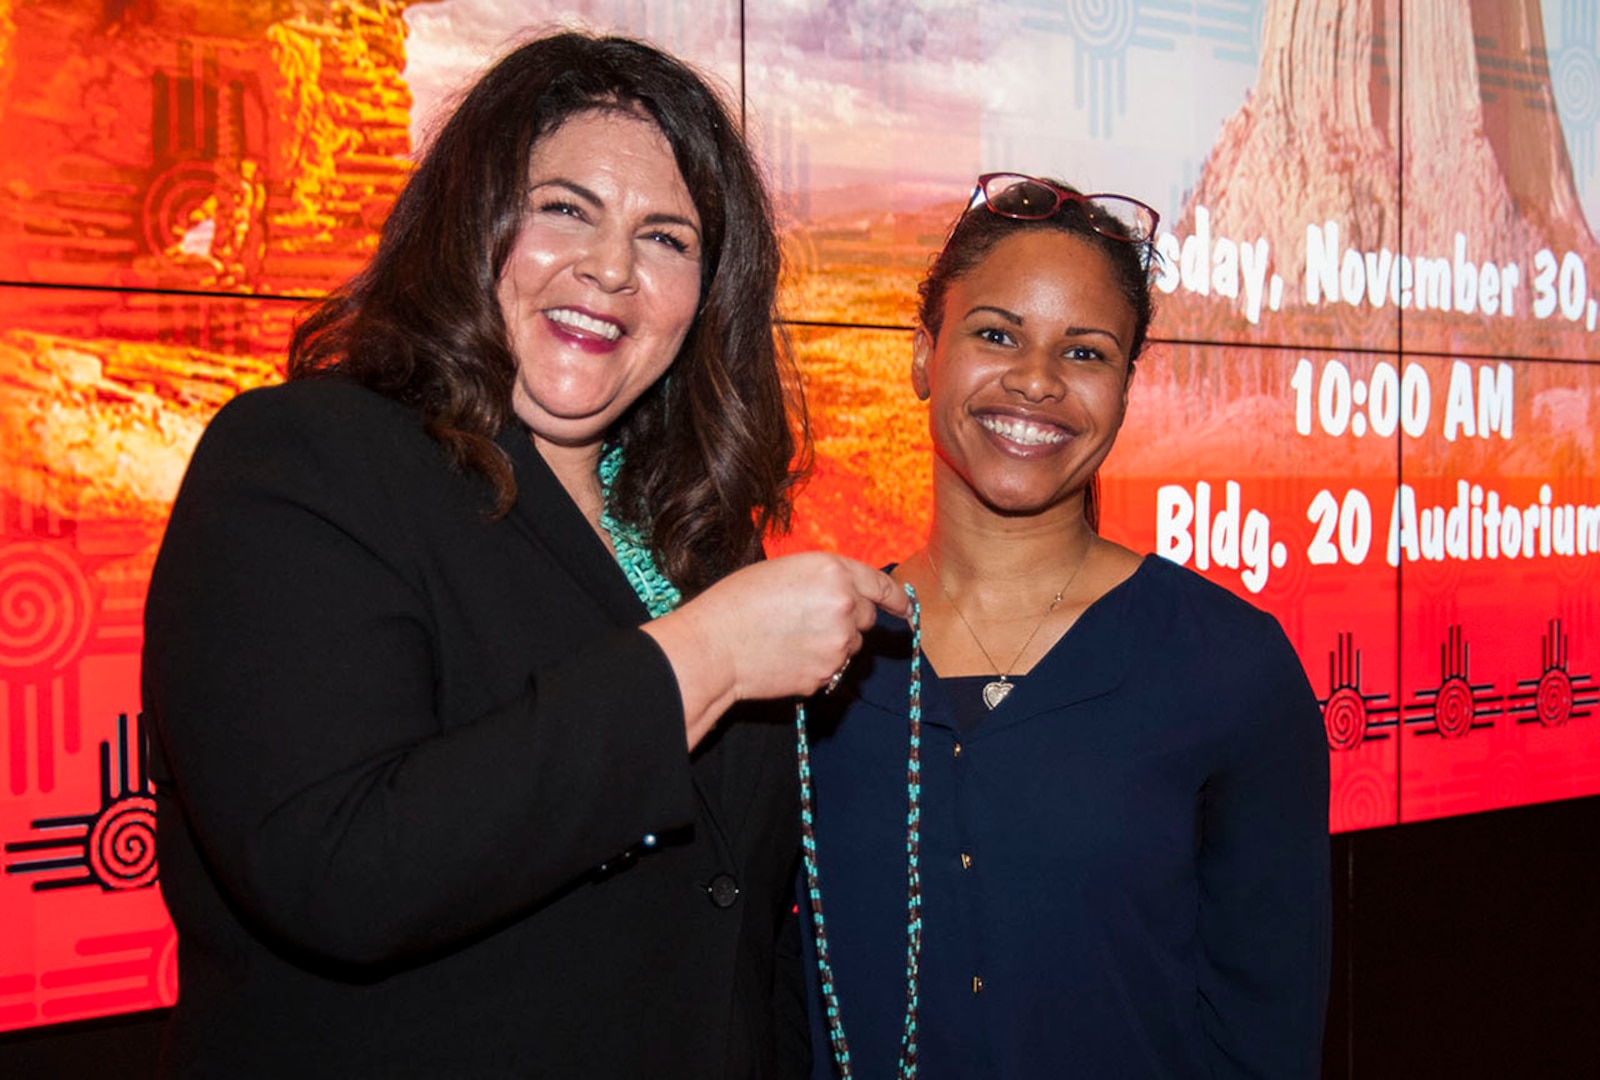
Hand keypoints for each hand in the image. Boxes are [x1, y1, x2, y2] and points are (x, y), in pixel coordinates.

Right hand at [642, 553, 908, 746]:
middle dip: (849, 620)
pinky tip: (786, 657)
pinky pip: (832, 670)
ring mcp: (838, 643)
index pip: (880, 585)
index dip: (896, 599)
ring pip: (850, 647)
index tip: (906, 609)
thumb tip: (848, 597)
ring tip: (790, 639)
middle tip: (810, 621)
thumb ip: (825, 580)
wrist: (714, 647)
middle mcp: (844, 605)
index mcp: (832, 571)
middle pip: (867, 618)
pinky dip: (816, 666)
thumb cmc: (737, 602)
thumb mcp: (785, 571)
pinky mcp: (826, 674)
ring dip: (832, 644)